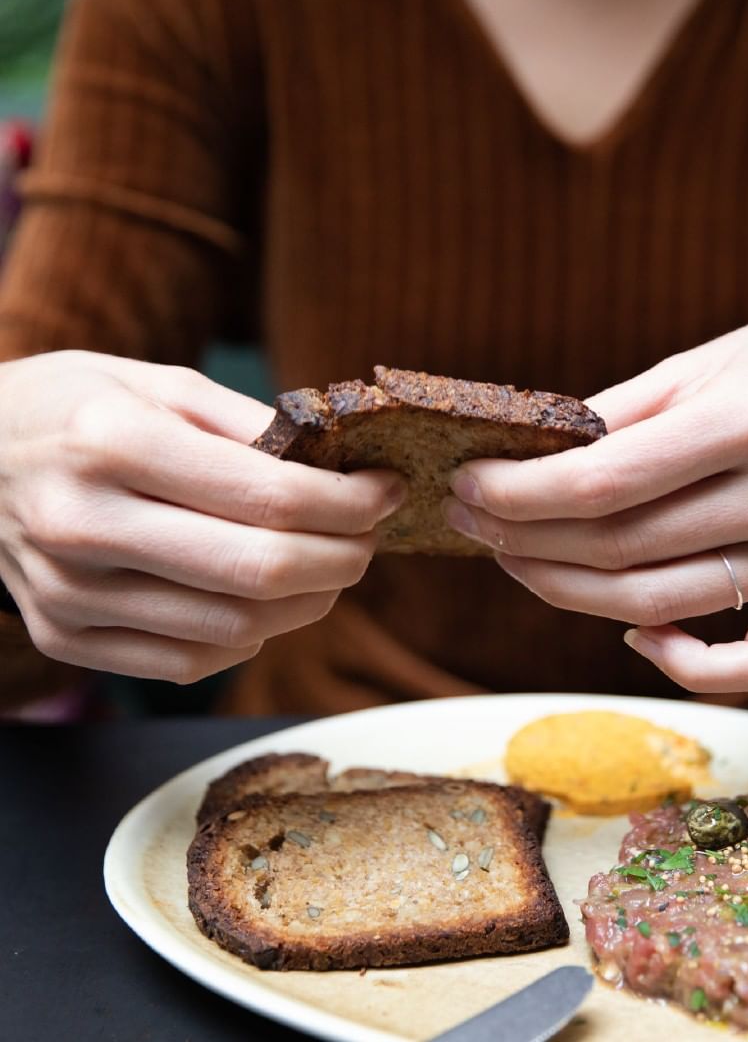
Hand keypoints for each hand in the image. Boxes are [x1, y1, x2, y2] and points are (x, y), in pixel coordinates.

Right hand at [0, 351, 403, 683]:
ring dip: (309, 603)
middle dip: (344, 558)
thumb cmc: (73, 408)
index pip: (272, 497)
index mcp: (112, 444)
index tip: (386, 490)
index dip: (352, 502)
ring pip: (236, 630)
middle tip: (368, 536)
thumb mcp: (157, 382)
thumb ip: (250, 424)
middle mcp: (84, 526)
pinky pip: (190, 663)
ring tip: (327, 565)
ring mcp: (69, 593)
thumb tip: (340, 465)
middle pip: (262, 573)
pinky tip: (262, 599)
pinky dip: (250, 637)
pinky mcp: (64, 636)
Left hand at [443, 318, 747, 693]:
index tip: (465, 486)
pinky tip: (630, 630)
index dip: (518, 493)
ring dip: (565, 591)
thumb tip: (528, 462)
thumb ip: (620, 414)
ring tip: (514, 558)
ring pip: (658, 606)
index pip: (606, 481)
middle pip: (620, 549)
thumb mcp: (707, 361)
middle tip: (471, 521)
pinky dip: (677, 663)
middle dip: (522, 540)